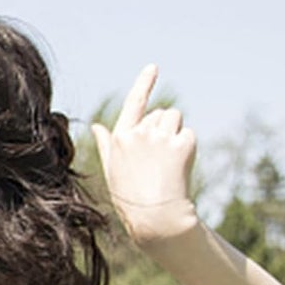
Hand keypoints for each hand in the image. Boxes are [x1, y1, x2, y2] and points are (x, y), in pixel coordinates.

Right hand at [91, 65, 198, 247]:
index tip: (153, 67)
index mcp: (120, 137)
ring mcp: (161, 137)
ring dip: (175, 133)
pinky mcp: (181, 144)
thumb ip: (106, 144)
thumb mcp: (111, 169)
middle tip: (159, 158)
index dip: (144, 83)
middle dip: (163, 127)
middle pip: (161, 113)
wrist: (155, 217)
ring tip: (168, 161)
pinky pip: (188, 134)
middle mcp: (139, 133)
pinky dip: (187, 148)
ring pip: (176, 119)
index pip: (134, 102)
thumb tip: (96, 126)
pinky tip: (178, 167)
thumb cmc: (130, 197)